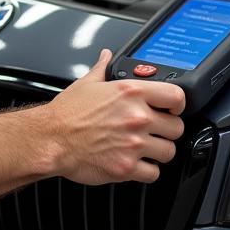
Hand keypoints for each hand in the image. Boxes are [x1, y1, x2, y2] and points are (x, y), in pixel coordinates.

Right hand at [43, 50, 185, 184]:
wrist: (51, 139)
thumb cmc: (67, 113)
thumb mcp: (87, 82)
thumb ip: (103, 68)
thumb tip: (107, 56)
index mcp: (131, 93)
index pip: (177, 96)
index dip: (178, 104)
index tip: (172, 109)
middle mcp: (137, 117)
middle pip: (177, 128)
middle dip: (168, 130)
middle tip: (156, 131)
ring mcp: (133, 144)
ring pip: (168, 152)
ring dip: (159, 152)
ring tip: (147, 148)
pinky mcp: (126, 167)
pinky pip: (153, 173)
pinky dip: (146, 171)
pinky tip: (137, 163)